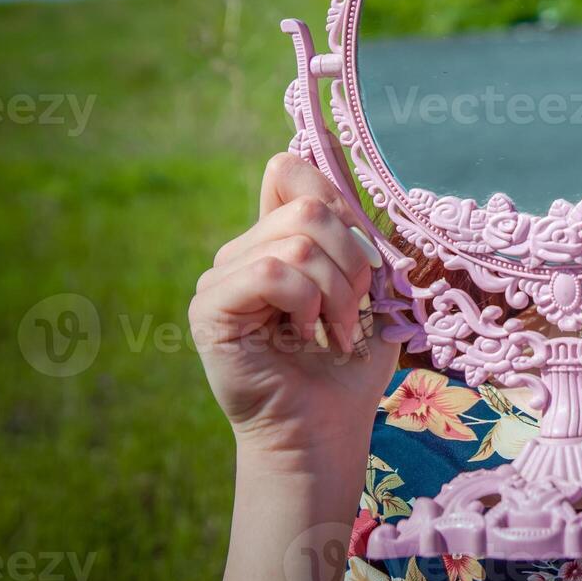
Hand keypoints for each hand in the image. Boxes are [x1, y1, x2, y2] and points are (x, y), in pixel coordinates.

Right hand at [190, 153, 398, 466]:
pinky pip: (273, 272)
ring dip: (338, 292)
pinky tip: (306, 337)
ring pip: (299, 240)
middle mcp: (243, 249)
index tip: (365, 258)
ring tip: (334, 331)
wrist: (327, 428)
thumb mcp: (372, 283)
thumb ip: (357, 226)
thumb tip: (342, 152)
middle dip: (355, 261)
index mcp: (277, 237)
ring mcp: (221, 276)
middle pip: (309, 205)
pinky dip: (307, 304)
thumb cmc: (352, 362)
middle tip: (355, 310)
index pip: (292, 170)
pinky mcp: (210, 307)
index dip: (337, 200)